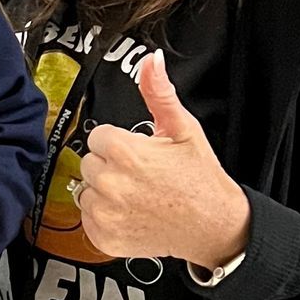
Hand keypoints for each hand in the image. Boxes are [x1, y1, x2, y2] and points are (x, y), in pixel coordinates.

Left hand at [74, 52, 250, 267]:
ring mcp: (106, 213)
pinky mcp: (105, 237)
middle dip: (111, 165)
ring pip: (86, 190)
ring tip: (137, 195)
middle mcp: (111, 183)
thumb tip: (150, 62)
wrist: (213, 225)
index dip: (119, 143)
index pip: (97, 137)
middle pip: (89, 162)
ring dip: (105, 192)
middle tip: (141, 175)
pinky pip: (88, 218)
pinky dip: (105, 217)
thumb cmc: (200, 178)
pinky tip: (131, 214)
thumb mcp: (183, 129)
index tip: (138, 154)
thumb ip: (159, 93)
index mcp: (125, 152)